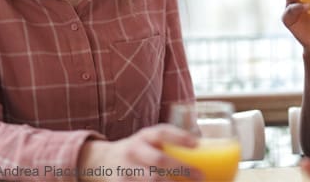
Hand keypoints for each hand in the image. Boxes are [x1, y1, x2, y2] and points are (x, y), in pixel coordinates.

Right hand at [78, 124, 202, 180]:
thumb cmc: (138, 151)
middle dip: (182, 169)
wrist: (103, 160)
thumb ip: (169, 145)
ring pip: (152, 180)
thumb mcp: (149, 141)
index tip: (197, 144)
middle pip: (160, 160)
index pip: (162, 132)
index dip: (180, 137)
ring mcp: (126, 170)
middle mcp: (134, 150)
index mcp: (145, 136)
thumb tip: (206, 153)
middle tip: (200, 176)